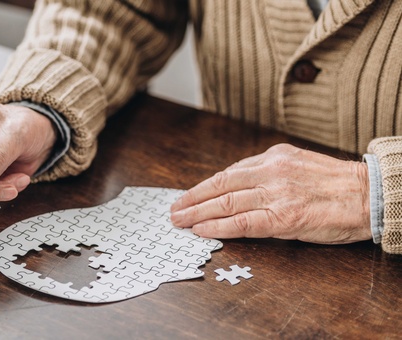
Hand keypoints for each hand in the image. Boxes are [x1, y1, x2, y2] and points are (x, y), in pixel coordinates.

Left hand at [170, 144, 370, 243]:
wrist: (370, 195)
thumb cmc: (336, 184)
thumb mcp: (298, 164)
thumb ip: (268, 171)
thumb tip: (237, 184)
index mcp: (273, 157)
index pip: (228, 172)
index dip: (203, 186)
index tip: (187, 195)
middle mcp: (271, 171)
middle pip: (220, 186)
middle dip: (192, 199)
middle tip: (174, 209)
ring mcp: (276, 194)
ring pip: (226, 203)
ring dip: (197, 213)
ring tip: (180, 221)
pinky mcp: (284, 217)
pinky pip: (243, 223)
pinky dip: (218, 227)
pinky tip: (202, 230)